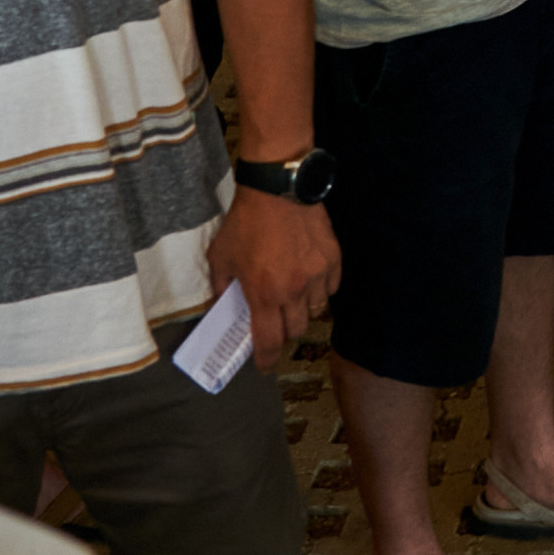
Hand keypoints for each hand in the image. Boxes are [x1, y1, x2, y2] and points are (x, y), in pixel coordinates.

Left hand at [206, 186, 338, 362]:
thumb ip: (220, 285)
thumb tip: (223, 305)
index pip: (268, 340)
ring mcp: (317, 275)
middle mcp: (294, 290)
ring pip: (316, 310)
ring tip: (293, 296)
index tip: (264, 366)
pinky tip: (310, 277)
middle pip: (295, 330)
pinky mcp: (333, 259)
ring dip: (303, 310)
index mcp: (264, 293)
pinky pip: (331, 287)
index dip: (266, 359)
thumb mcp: (220, 255)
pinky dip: (321, 289)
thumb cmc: (245, 222)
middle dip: (283, 331)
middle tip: (275, 320)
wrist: (278, 188)